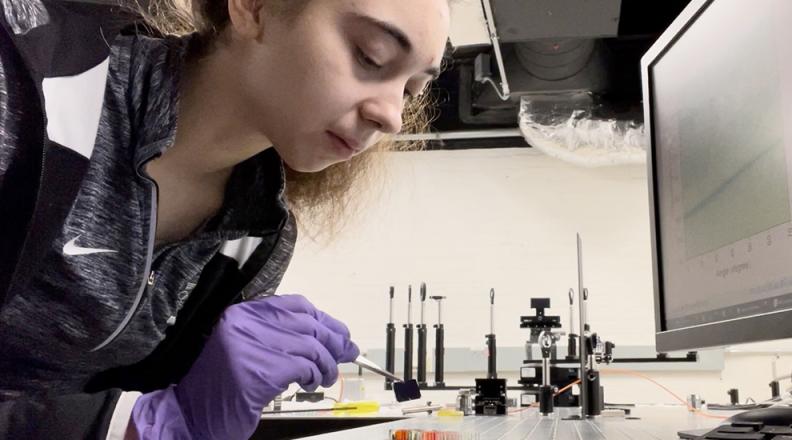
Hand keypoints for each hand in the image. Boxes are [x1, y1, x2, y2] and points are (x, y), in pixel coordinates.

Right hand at [130, 294, 358, 439]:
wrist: (191, 415)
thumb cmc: (223, 387)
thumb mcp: (251, 351)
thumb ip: (284, 338)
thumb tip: (334, 338)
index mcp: (242, 314)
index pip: (295, 304)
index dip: (324, 318)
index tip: (339, 332)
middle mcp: (243, 324)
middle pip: (307, 324)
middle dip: (334, 340)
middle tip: (346, 354)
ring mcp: (248, 346)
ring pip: (309, 346)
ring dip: (326, 364)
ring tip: (326, 377)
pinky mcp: (256, 371)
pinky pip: (302, 367)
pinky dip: (314, 376)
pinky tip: (312, 384)